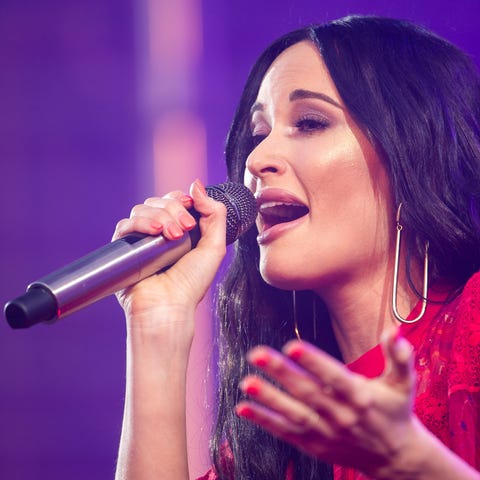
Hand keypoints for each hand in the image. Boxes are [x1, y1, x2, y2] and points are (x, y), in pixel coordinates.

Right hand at [112, 179, 226, 329]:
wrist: (169, 307)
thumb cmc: (192, 283)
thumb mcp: (214, 247)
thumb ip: (214, 213)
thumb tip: (196, 185)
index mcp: (179, 231)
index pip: (174, 201)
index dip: (181, 199)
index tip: (190, 207)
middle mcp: (159, 233)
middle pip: (158, 201)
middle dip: (173, 209)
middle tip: (185, 230)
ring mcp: (141, 240)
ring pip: (142, 209)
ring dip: (160, 216)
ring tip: (172, 236)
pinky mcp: (124, 248)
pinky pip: (125, 224)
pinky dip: (140, 222)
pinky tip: (154, 232)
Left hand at [236, 331, 422, 477]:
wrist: (396, 459)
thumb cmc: (396, 412)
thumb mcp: (403, 384)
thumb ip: (399, 357)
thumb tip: (394, 331)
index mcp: (361, 396)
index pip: (334, 377)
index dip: (313, 362)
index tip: (292, 345)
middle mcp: (341, 416)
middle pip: (307, 392)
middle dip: (281, 372)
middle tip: (256, 353)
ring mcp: (327, 433)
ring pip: (294, 414)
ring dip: (268, 398)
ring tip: (246, 382)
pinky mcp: (315, 445)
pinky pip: (287, 433)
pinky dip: (265, 421)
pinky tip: (244, 408)